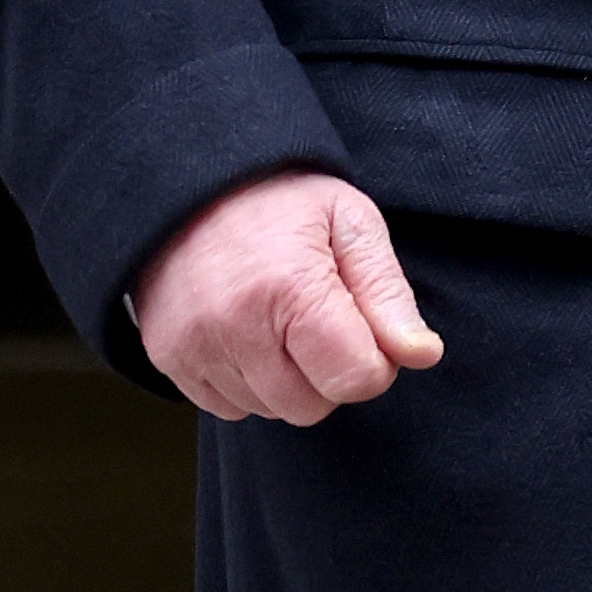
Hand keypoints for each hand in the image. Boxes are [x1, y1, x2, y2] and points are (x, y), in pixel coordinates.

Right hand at [131, 169, 443, 423]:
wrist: (194, 180)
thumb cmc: (284, 199)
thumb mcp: (352, 223)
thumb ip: (389, 294)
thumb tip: (423, 355)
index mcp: (290, 288)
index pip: (355, 379)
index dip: (375, 360)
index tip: (363, 324)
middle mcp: (235, 327)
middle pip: (312, 407)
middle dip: (330, 373)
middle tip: (322, 318)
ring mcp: (194, 347)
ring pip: (269, 411)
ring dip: (287, 379)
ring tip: (280, 317)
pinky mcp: (167, 359)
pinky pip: (227, 407)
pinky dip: (247, 382)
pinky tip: (248, 332)